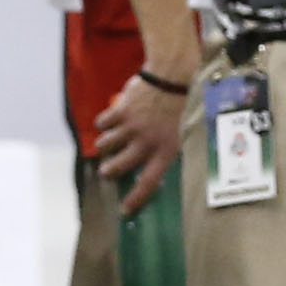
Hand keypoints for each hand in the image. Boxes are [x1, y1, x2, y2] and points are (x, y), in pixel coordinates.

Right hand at [91, 70, 189, 216]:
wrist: (173, 74)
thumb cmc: (182, 102)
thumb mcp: (183, 129)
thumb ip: (169, 147)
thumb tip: (158, 163)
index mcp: (165, 150)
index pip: (148, 182)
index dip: (135, 199)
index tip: (124, 210)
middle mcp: (146, 142)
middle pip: (118, 166)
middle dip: (109, 171)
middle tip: (107, 170)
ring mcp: (132, 126)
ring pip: (106, 145)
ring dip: (105, 146)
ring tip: (108, 144)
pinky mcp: (121, 111)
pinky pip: (103, 123)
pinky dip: (103, 124)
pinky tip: (109, 121)